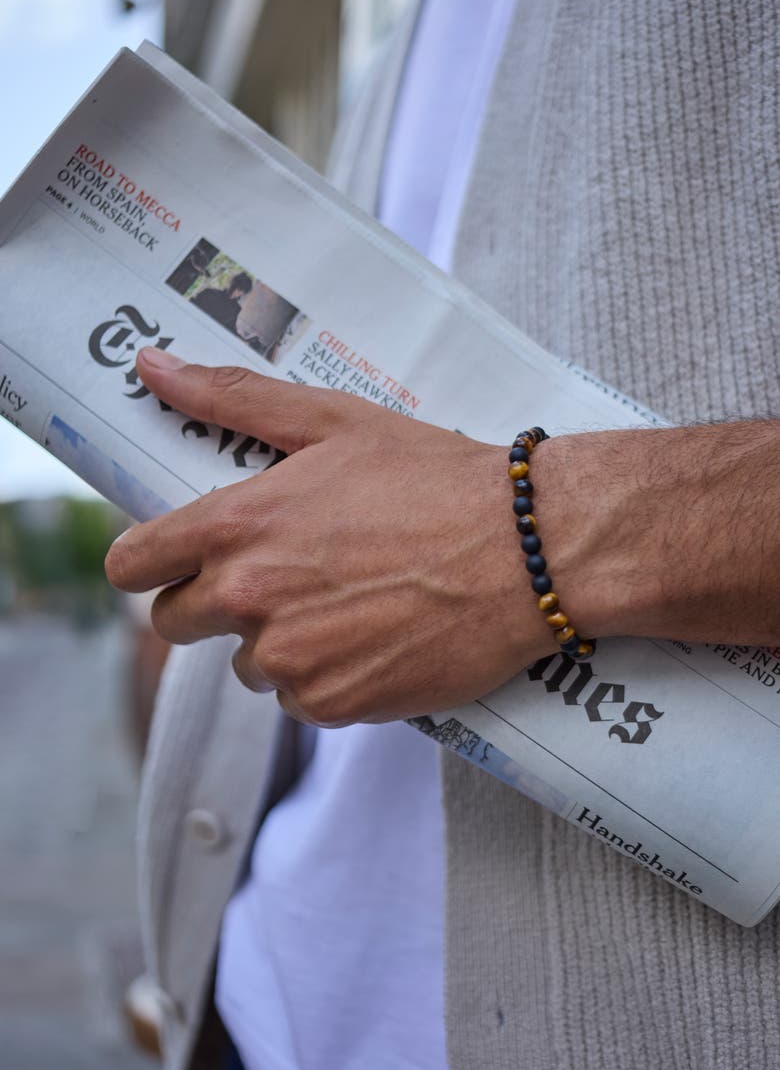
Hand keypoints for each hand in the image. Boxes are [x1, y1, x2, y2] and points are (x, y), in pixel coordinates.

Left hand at [105, 348, 552, 725]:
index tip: (172, 558)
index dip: (148, 560)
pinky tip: (373, 636)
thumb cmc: (435, 477)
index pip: (133, 564)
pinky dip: (326, 676)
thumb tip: (149, 365)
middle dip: (211, 601)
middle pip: (175, 621)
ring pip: (246, 663)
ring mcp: (291, 659)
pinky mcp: (334, 704)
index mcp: (239, 524)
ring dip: (278, 640)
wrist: (529, 550)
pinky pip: (300, 699)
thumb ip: (232, 397)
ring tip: (345, 600)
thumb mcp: (333, 420)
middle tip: (280, 573)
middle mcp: (250, 598)